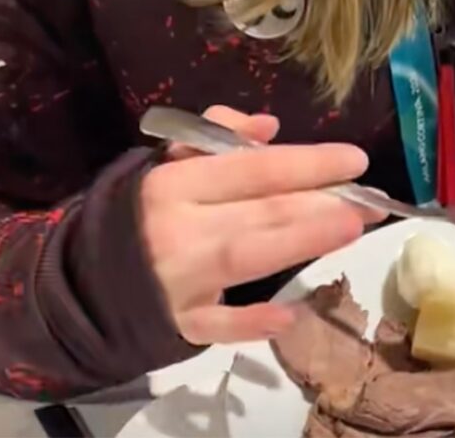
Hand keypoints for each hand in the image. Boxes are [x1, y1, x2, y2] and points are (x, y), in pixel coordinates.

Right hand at [140, 105, 382, 346]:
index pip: (253, 168)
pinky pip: (216, 326)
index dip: (307, 162)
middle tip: (370, 200)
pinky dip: (250, 324)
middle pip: (260, 211)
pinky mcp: (177, 324)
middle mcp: (178, 227)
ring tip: (350, 229)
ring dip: (301, 242)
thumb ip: (217, 135)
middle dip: (320, 202)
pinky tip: (288, 315)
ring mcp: (178, 280)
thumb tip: (269, 127)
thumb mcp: (168, 162)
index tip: (355, 160)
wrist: (84, 277)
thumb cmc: (144, 210)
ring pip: (246, 258)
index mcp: (176, 182)